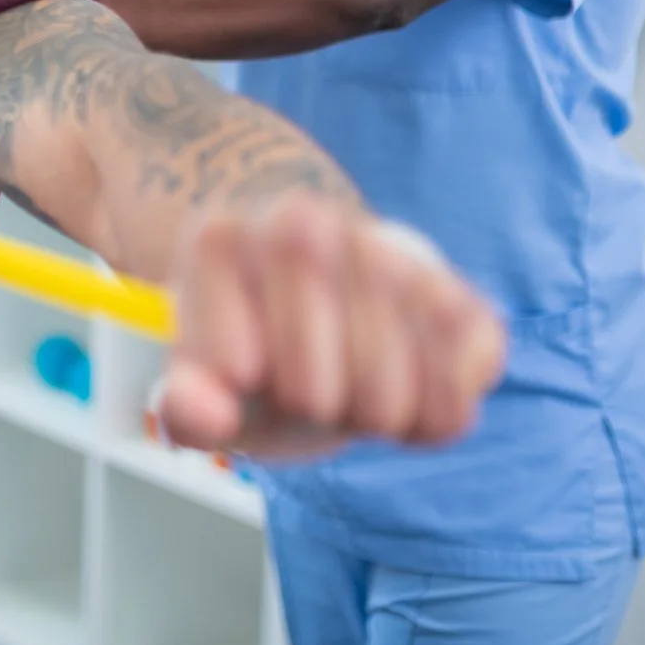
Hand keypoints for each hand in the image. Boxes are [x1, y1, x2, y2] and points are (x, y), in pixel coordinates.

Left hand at [157, 196, 505, 458]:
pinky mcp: (451, 289)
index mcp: (221, 242)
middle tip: (305, 384)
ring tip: (351, 384)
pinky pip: (459, 383)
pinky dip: (435, 415)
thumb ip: (185, 407)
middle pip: (312, 395)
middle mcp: (303, 223)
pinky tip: (405, 384)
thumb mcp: (201, 382)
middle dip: (305, 414)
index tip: (243, 372)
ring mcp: (383, 247)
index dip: (242, 400)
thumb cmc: (252, 352)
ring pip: (389, 398)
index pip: (236, 372)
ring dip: (372, 420)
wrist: (319, 313)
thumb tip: (199, 413)